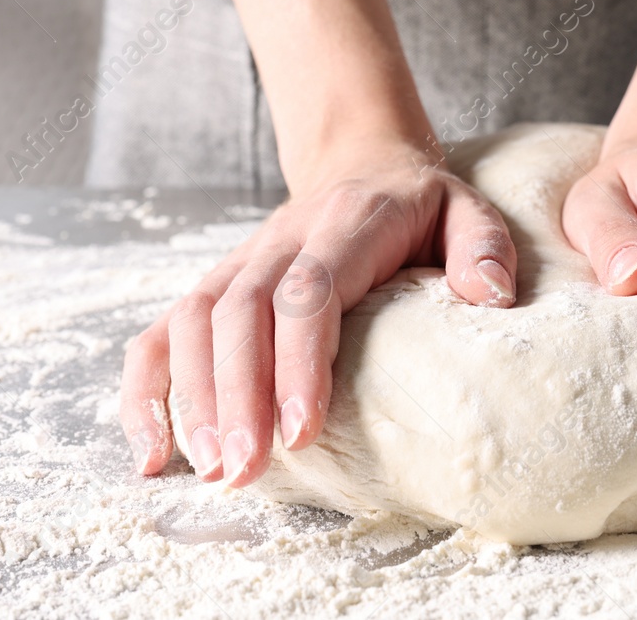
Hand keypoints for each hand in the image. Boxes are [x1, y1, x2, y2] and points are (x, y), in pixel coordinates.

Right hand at [120, 138, 518, 482]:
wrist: (363, 166)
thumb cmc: (420, 209)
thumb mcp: (468, 211)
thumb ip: (484, 247)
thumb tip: (491, 298)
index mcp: (344, 224)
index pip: (308, 290)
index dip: (298, 359)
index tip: (302, 429)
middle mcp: (278, 241)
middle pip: (240, 313)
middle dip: (237, 396)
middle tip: (246, 469)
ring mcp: (237, 264)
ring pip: (194, 323)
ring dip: (194, 399)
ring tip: (215, 471)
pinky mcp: (212, 288)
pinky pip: (159, 335)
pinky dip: (146, 392)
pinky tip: (152, 454)